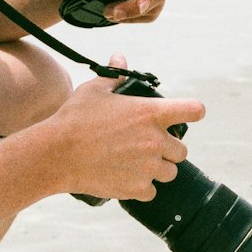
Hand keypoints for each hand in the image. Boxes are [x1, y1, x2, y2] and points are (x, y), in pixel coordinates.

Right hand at [52, 53, 204, 201]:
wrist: (56, 154)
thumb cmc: (74, 119)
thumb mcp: (94, 90)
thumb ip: (114, 75)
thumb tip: (120, 59)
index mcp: (151, 113)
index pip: (194, 110)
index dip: (193, 111)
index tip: (186, 115)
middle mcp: (156, 141)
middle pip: (182, 150)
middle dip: (167, 148)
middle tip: (145, 146)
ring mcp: (148, 168)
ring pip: (169, 172)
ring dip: (156, 169)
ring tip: (133, 163)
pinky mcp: (137, 188)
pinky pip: (151, 192)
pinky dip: (140, 187)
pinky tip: (123, 177)